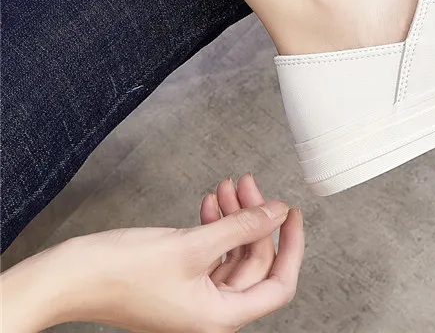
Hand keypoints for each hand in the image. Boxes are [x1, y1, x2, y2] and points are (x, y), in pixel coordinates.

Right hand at [0, 173, 302, 332]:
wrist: (72, 276)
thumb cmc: (121, 272)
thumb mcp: (193, 244)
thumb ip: (242, 227)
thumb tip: (277, 213)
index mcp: (218, 318)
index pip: (277, 285)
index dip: (291, 247)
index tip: (293, 215)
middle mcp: (209, 314)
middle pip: (253, 263)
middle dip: (253, 219)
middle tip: (249, 186)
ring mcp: (193, 298)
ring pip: (232, 254)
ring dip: (233, 218)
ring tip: (229, 187)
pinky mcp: (178, 282)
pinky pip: (210, 253)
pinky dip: (214, 226)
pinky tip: (211, 204)